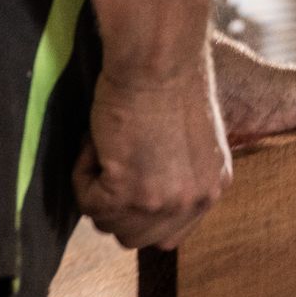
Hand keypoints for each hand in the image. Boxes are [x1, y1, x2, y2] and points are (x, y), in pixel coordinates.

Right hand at [75, 66, 231, 250]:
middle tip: (111, 162)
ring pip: (108, 225)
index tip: (125, 181)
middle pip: (137, 238)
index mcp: (213, 186)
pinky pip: (87, 203)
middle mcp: (195, 199)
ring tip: (108, 144)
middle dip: (115, 206)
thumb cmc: (170, 79)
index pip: (169, 234)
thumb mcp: (189, 139)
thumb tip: (139, 197)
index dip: (139, 213)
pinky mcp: (130, 191)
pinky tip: (98, 140)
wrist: (159, 57)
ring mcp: (164, 200)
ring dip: (97, 187)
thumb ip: (175, 173)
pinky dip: (82, 173)